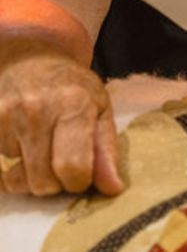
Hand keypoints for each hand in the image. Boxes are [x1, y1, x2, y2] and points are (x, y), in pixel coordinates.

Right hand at [0, 40, 122, 195]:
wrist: (31, 62)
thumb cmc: (73, 89)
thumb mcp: (101, 111)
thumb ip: (106, 151)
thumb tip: (112, 189)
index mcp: (73, 105)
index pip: (72, 166)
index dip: (77, 182)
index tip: (80, 176)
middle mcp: (37, 110)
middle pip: (42, 180)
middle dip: (54, 183)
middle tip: (60, 166)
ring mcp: (7, 115)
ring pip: (16, 179)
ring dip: (30, 174)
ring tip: (41, 149)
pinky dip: (7, 168)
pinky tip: (20, 150)